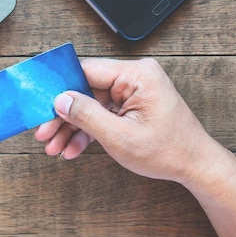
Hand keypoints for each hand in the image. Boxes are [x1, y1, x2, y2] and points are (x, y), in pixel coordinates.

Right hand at [35, 57, 221, 184]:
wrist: (195, 166)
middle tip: (44, 132)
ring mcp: (134, 90)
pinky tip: (73, 147)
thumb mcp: (120, 137)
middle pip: (86, 88)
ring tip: (55, 146)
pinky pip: (103, 112)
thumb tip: (61, 99)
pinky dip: (89, 130)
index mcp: (137, 75)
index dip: (60, 87)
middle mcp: (136, 77)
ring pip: (91, 103)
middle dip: (64, 115)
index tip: (40, 101)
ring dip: (72, 126)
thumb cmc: (169, 150)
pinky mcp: (132, 103)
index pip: (87, 70)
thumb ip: (87, 115)